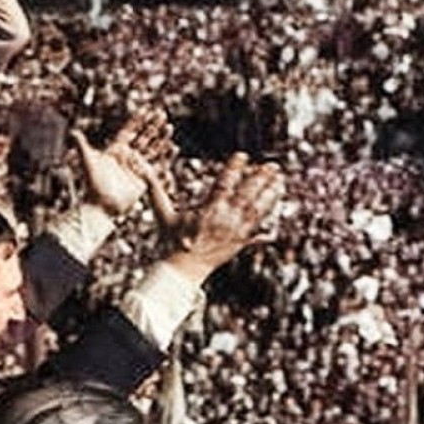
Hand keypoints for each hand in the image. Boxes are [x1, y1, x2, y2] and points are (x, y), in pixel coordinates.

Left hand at [69, 108, 174, 215]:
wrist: (102, 207)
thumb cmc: (93, 185)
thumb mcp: (87, 163)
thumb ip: (82, 146)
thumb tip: (72, 131)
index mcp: (115, 151)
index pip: (129, 131)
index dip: (138, 120)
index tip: (147, 109)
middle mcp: (127, 157)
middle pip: (142, 137)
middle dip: (152, 125)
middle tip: (162, 113)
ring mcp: (137, 167)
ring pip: (152, 148)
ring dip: (161, 137)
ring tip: (169, 126)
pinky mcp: (144, 179)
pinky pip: (157, 164)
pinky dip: (165, 156)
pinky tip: (173, 147)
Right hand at [166, 153, 283, 282]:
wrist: (182, 269)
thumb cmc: (172, 240)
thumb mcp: (163, 214)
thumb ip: (156, 191)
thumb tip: (143, 171)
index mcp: (209, 209)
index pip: (225, 182)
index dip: (235, 167)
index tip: (242, 155)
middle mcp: (226, 219)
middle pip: (249, 194)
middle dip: (261, 178)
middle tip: (273, 165)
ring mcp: (235, 231)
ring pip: (258, 210)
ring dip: (271, 195)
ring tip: (280, 181)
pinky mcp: (240, 243)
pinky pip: (259, 230)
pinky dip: (269, 220)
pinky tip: (277, 210)